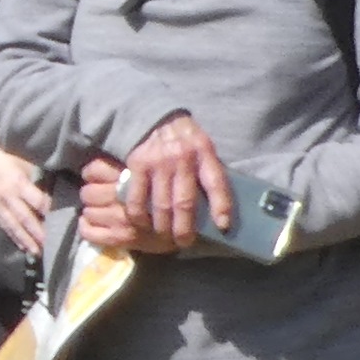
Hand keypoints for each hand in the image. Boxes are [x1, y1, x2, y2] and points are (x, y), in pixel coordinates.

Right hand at [0, 153, 50, 258]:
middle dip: (39, 233)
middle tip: (51, 246)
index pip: (38, 201)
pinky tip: (23, 247)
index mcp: (18, 183)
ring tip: (38, 252)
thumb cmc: (6, 158)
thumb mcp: (25, 164)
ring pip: (14, 226)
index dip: (49, 212)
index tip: (63, 222)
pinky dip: (14, 237)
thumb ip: (38, 179)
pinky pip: (4, 226)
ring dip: (26, 240)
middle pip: (26, 218)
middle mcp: (8, 197)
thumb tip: (57, 191)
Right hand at [94, 111, 230, 256]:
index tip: (222, 226)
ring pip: (161, 206)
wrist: (154, 117)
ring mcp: (158, 163)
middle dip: (185, 229)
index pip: (216, 182)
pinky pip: (137, 199)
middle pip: (184, 203)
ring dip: (163, 228)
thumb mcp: (204, 147)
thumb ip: (210, 171)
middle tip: (184, 242)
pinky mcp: (137, 165)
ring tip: (165, 237)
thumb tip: (220, 208)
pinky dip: (139, 217)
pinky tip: (143, 224)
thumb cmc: (185, 138)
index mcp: (204, 152)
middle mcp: (182, 158)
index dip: (221, 207)